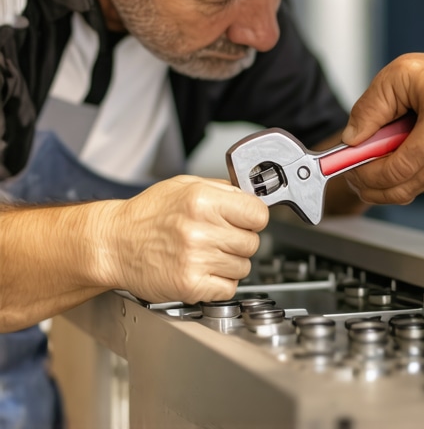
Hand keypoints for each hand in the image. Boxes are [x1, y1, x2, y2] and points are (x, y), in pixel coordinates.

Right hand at [95, 175, 268, 303]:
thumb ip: (222, 189)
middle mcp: (200, 230)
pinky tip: (201, 269)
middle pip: (252, 242)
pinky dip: (219, 282)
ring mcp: (196, 260)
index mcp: (202, 200)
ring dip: (229, 262)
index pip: (258, 214)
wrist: (114, 244)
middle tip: (216, 237)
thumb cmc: (146, 215)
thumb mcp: (184, 185)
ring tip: (204, 253)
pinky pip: (229, 288)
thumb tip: (252, 197)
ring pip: (243, 267)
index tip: (245, 220)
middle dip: (239, 240)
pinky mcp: (191, 286)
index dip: (253, 218)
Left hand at [340, 53, 423, 204]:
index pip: (398, 167)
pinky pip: (422, 188)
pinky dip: (401, 182)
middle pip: (403, 187)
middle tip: (352, 175)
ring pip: (411, 192)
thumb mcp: (398, 75)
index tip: (349, 167)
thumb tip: (351, 140)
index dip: (367, 174)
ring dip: (382, 188)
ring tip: (367, 168)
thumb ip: (370, 108)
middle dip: (370, 186)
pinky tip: (391, 166)